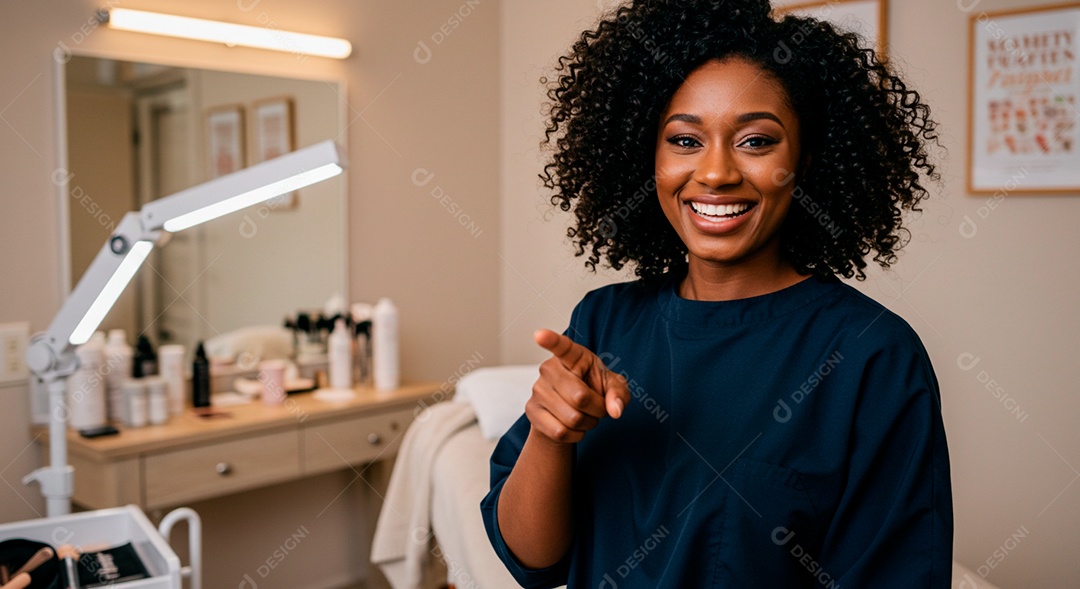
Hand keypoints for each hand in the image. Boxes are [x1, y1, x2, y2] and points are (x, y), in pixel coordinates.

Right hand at [526, 329, 630, 443]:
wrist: (570, 412)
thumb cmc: (593, 390)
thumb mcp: (613, 387)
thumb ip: (619, 393)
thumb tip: (615, 409)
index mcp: (573, 356)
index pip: (562, 347)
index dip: (551, 341)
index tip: (540, 335)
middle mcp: (549, 369)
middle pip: (580, 397)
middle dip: (598, 409)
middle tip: (599, 408)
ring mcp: (538, 390)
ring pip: (572, 418)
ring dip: (588, 423)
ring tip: (587, 416)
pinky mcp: (531, 411)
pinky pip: (560, 432)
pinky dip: (576, 435)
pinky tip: (575, 427)